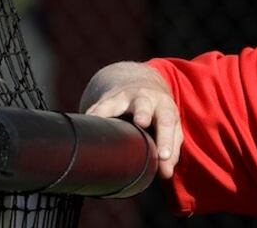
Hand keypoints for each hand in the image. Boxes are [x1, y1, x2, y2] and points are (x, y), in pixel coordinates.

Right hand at [80, 61, 182, 178]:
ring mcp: (124, 97)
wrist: (141, 83)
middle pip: (145, 105)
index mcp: (165, 107)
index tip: (163, 157)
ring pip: (117, 103)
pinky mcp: (107, 100)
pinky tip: (85, 124)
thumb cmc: (158, 114)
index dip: (166, 140)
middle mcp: (146, 99)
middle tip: (142, 122)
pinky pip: (98, 108)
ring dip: (111, 111)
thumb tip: (167, 173)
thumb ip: (171, 150)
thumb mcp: (170, 127)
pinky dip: (92, 116)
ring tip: (105, 123)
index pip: (168, 122)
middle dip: (143, 113)